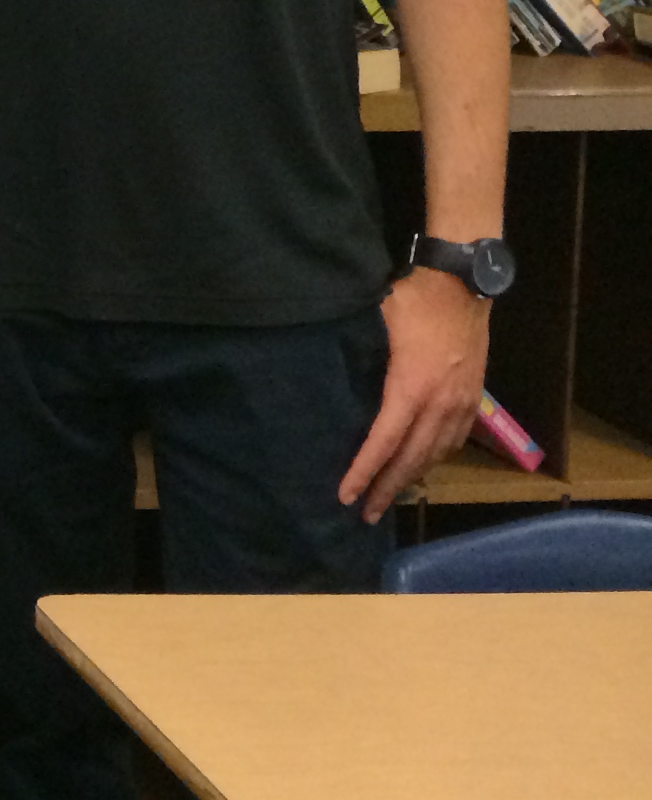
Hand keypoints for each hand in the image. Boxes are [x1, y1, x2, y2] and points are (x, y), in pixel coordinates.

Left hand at [338, 268, 488, 522]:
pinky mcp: (473, 398)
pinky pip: (453, 440)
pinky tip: (421, 465)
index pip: (382, 441)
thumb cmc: (413, 300)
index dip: (363, 471)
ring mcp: (460, 403)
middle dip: (386, 489)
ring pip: (434, 453)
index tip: (345, 496)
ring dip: (411, 478)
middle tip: (366, 514)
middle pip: (411, 459)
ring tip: (389, 495)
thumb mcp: (375, 323)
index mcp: (409, 388)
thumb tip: (326, 373)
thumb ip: (356, 354)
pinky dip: (434, 458)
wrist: (463, 285)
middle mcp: (438, 404)